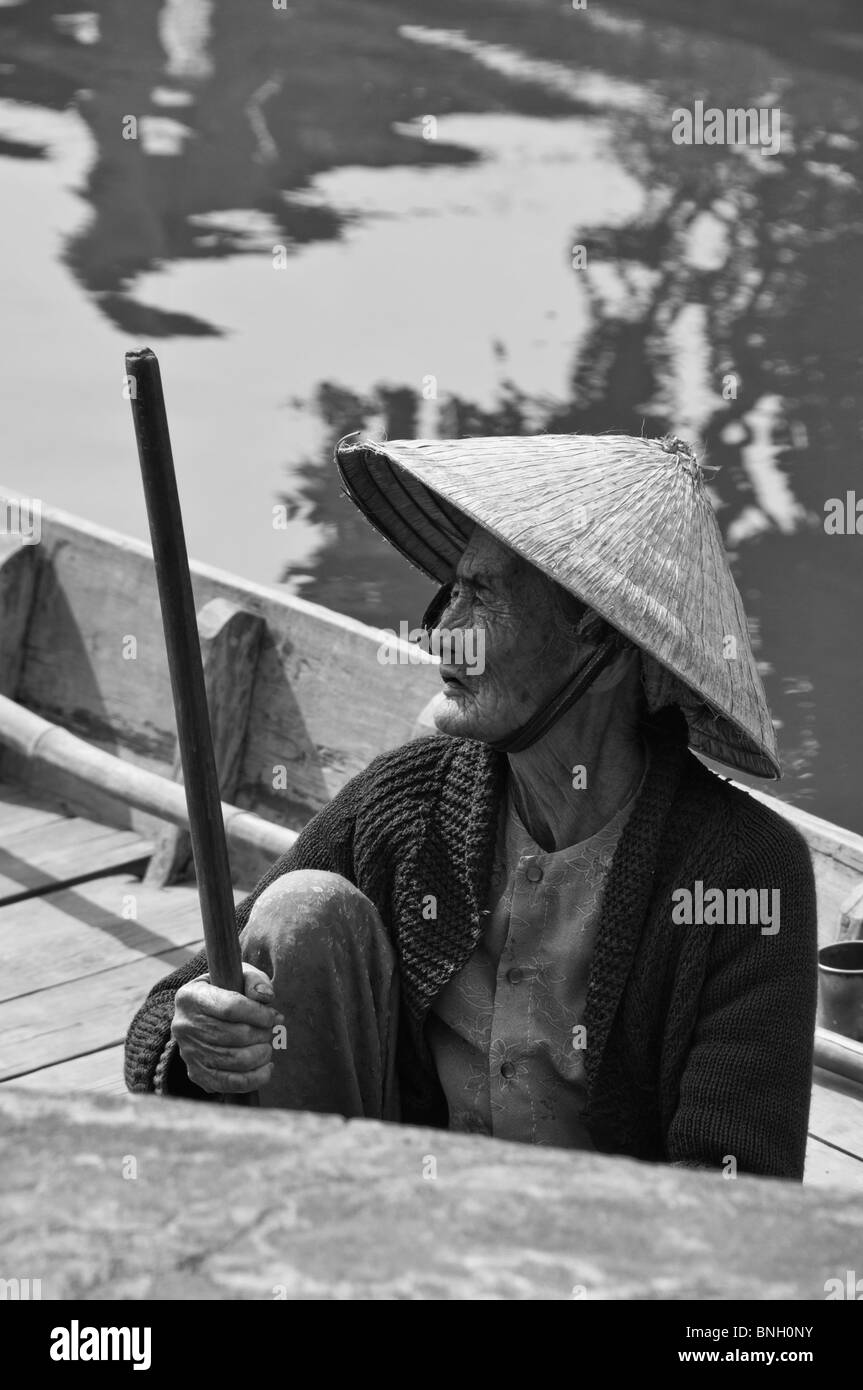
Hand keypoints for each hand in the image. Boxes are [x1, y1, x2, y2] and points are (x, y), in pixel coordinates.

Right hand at [172, 962, 281, 1093]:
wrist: (202, 1016)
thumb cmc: (226, 991)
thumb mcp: (238, 976)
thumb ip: (255, 980)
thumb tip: (265, 997)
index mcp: (190, 997)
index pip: (230, 1007)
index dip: (258, 1014)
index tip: (275, 1017)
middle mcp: (184, 1026)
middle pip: (233, 1036)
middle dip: (262, 1035)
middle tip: (273, 1031)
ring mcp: (189, 1052)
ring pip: (233, 1060)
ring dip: (261, 1055)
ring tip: (268, 1046)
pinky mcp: (196, 1073)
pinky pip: (229, 1083)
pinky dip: (254, 1078)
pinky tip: (267, 1067)